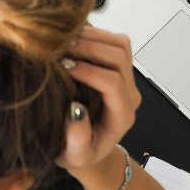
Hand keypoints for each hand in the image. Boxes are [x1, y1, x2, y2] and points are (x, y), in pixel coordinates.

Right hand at [55, 26, 141, 172]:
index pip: (113, 83)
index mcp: (122, 115)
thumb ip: (77, 139)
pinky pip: (114, 41)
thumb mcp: (75, 155)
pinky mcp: (118, 68)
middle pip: (120, 57)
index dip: (88, 71)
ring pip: (120, 44)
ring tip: (64, 41)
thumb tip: (75, 110)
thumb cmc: (80, 153)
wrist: (89, 148)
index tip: (63, 67)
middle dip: (90, 48)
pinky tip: (71, 40)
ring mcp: (126, 79)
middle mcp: (129, 94)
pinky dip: (93, 34)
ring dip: (93, 37)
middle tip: (61, 48)